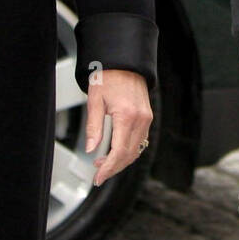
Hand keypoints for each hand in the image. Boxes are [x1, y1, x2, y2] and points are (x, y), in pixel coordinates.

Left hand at [84, 68, 151, 186]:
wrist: (124, 61)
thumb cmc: (109, 76)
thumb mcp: (95, 100)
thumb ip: (94, 127)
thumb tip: (91, 149)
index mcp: (127, 115)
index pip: (119, 151)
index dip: (109, 168)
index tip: (98, 177)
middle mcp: (140, 119)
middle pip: (129, 155)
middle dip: (114, 168)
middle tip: (98, 175)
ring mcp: (146, 118)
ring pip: (136, 150)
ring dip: (121, 160)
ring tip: (103, 163)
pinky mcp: (147, 116)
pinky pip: (140, 140)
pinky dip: (128, 150)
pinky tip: (116, 151)